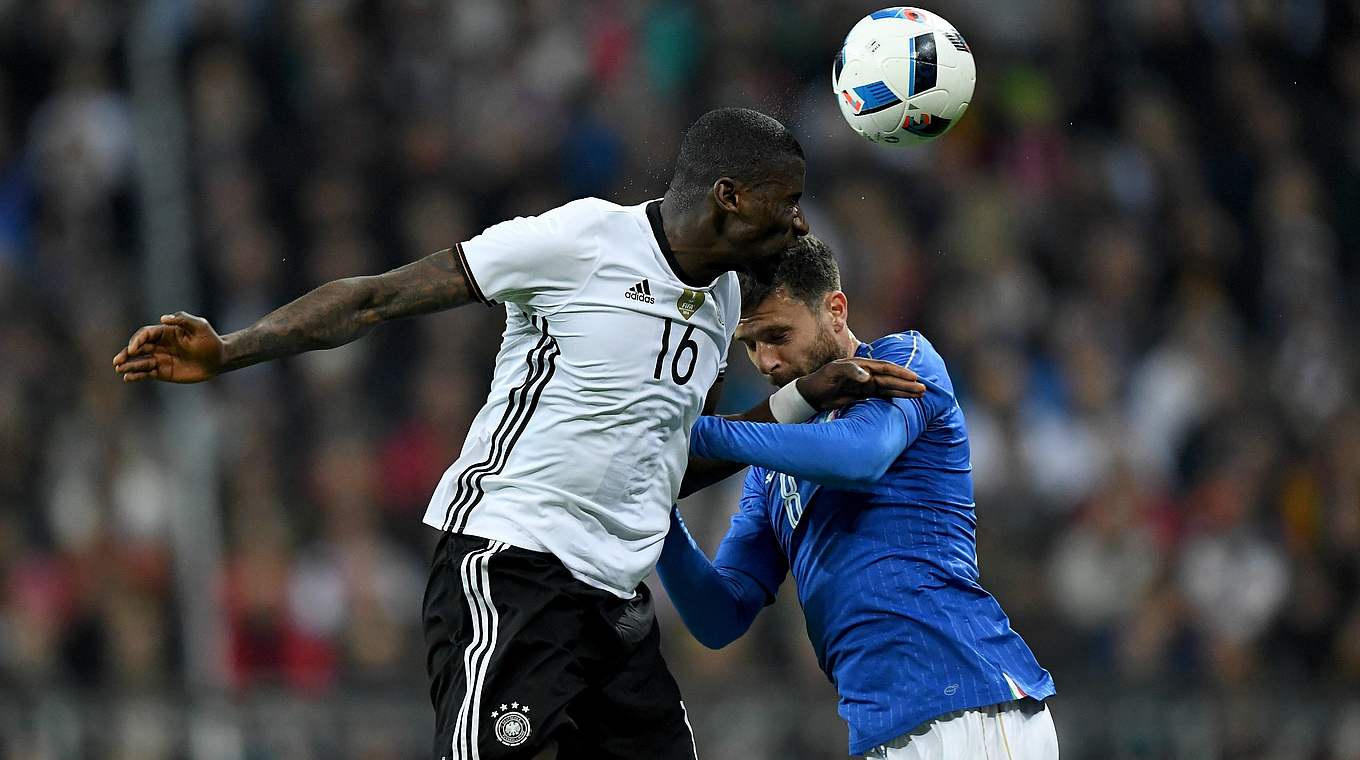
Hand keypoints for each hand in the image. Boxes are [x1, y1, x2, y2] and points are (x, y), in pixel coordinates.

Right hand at [112, 312, 225, 383]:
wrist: (219, 359)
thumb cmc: (210, 340)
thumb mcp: (200, 326)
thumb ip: (182, 319)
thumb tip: (163, 318)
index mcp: (165, 332)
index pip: (145, 334)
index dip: (137, 340)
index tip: (134, 349)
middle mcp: (159, 345)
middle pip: (138, 348)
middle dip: (127, 354)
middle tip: (117, 361)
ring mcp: (160, 359)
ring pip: (140, 362)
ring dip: (129, 366)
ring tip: (120, 370)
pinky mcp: (164, 372)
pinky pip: (147, 373)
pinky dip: (137, 376)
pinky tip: (129, 378)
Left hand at [796, 358, 924, 411]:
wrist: (811, 394)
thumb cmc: (821, 379)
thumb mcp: (833, 372)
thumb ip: (850, 371)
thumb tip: (867, 376)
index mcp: (862, 365)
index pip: (885, 368)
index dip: (899, 373)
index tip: (913, 377)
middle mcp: (866, 374)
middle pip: (891, 379)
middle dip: (907, 384)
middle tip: (924, 389)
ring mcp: (866, 385)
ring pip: (889, 387)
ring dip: (904, 391)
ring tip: (921, 394)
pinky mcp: (863, 395)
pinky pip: (882, 396)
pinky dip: (894, 397)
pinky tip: (905, 400)